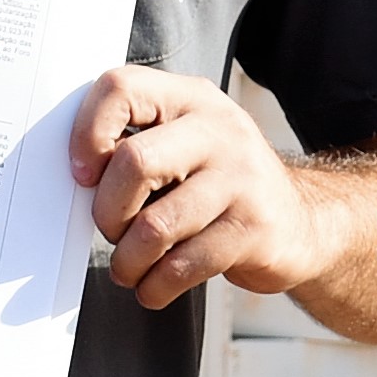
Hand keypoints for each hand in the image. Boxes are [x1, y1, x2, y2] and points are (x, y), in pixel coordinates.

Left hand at [72, 67, 341, 313]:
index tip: (83, 175)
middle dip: (108, 212)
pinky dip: (156, 286)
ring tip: (129, 268)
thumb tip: (75, 177)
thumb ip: (136, 143)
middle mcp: (219, 130)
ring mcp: (242, 180)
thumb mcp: (185, 142)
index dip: (87, 133)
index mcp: (190, 98)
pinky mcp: (254, 230)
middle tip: (112, 231)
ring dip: (128, 261)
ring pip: (155, 226)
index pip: (120, 89)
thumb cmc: (220, 184)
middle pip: (134, 163)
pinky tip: (154, 287)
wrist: (301, 223)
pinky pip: (184, 265)